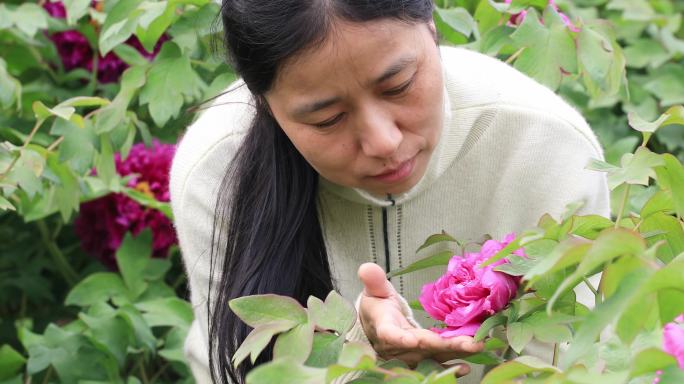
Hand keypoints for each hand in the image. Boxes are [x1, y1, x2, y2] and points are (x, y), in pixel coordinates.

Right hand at [357, 263, 483, 374]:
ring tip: (476, 346)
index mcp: (384, 328)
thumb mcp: (374, 291)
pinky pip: (437, 366)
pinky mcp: (422, 361)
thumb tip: (367, 268)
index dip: (401, 339)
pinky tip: (467, 366)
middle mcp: (398, 348)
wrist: (375, 329)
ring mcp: (411, 357)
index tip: (414, 339)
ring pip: (434, 357)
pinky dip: (452, 368)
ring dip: (456, 353)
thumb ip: (373, 281)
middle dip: (447, 345)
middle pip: (423, 348)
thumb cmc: (377, 308)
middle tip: (471, 341)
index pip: (391, 335)